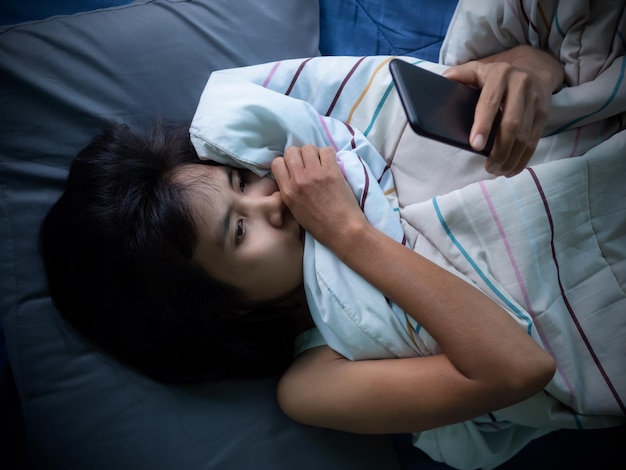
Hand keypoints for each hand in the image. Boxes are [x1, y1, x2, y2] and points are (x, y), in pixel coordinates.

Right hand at [271, 145, 366, 248]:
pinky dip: (328, 155)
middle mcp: (298, 180)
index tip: (295, 169)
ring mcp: (315, 174)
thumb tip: (290, 174)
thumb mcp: (294, 210)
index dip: (286, 163)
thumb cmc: (319, 225)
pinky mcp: (331, 171)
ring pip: (308, 147)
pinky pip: (326, 150)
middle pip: (291, 151)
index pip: (277, 162)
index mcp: (287, 191)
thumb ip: (289, 190)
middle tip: (308, 164)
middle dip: (299, 155)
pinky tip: (331, 165)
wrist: (343, 230)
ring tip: (320, 164)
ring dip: (314, 153)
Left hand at [444, 46, 561, 176]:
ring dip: (511, 158)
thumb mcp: (476, 69)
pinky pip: (534, 140)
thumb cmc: (495, 76)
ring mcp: (535, 100)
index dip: (483, 125)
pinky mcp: (544, 113)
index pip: (490, 102)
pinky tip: (511, 169)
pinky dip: (523, 158)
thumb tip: (441, 86)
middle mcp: (521, 84)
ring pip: (524, 136)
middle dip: (499, 150)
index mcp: (500, 74)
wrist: (533, 68)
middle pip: (511, 124)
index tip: (475, 145)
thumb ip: (458, 76)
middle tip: (488, 168)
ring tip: (497, 171)